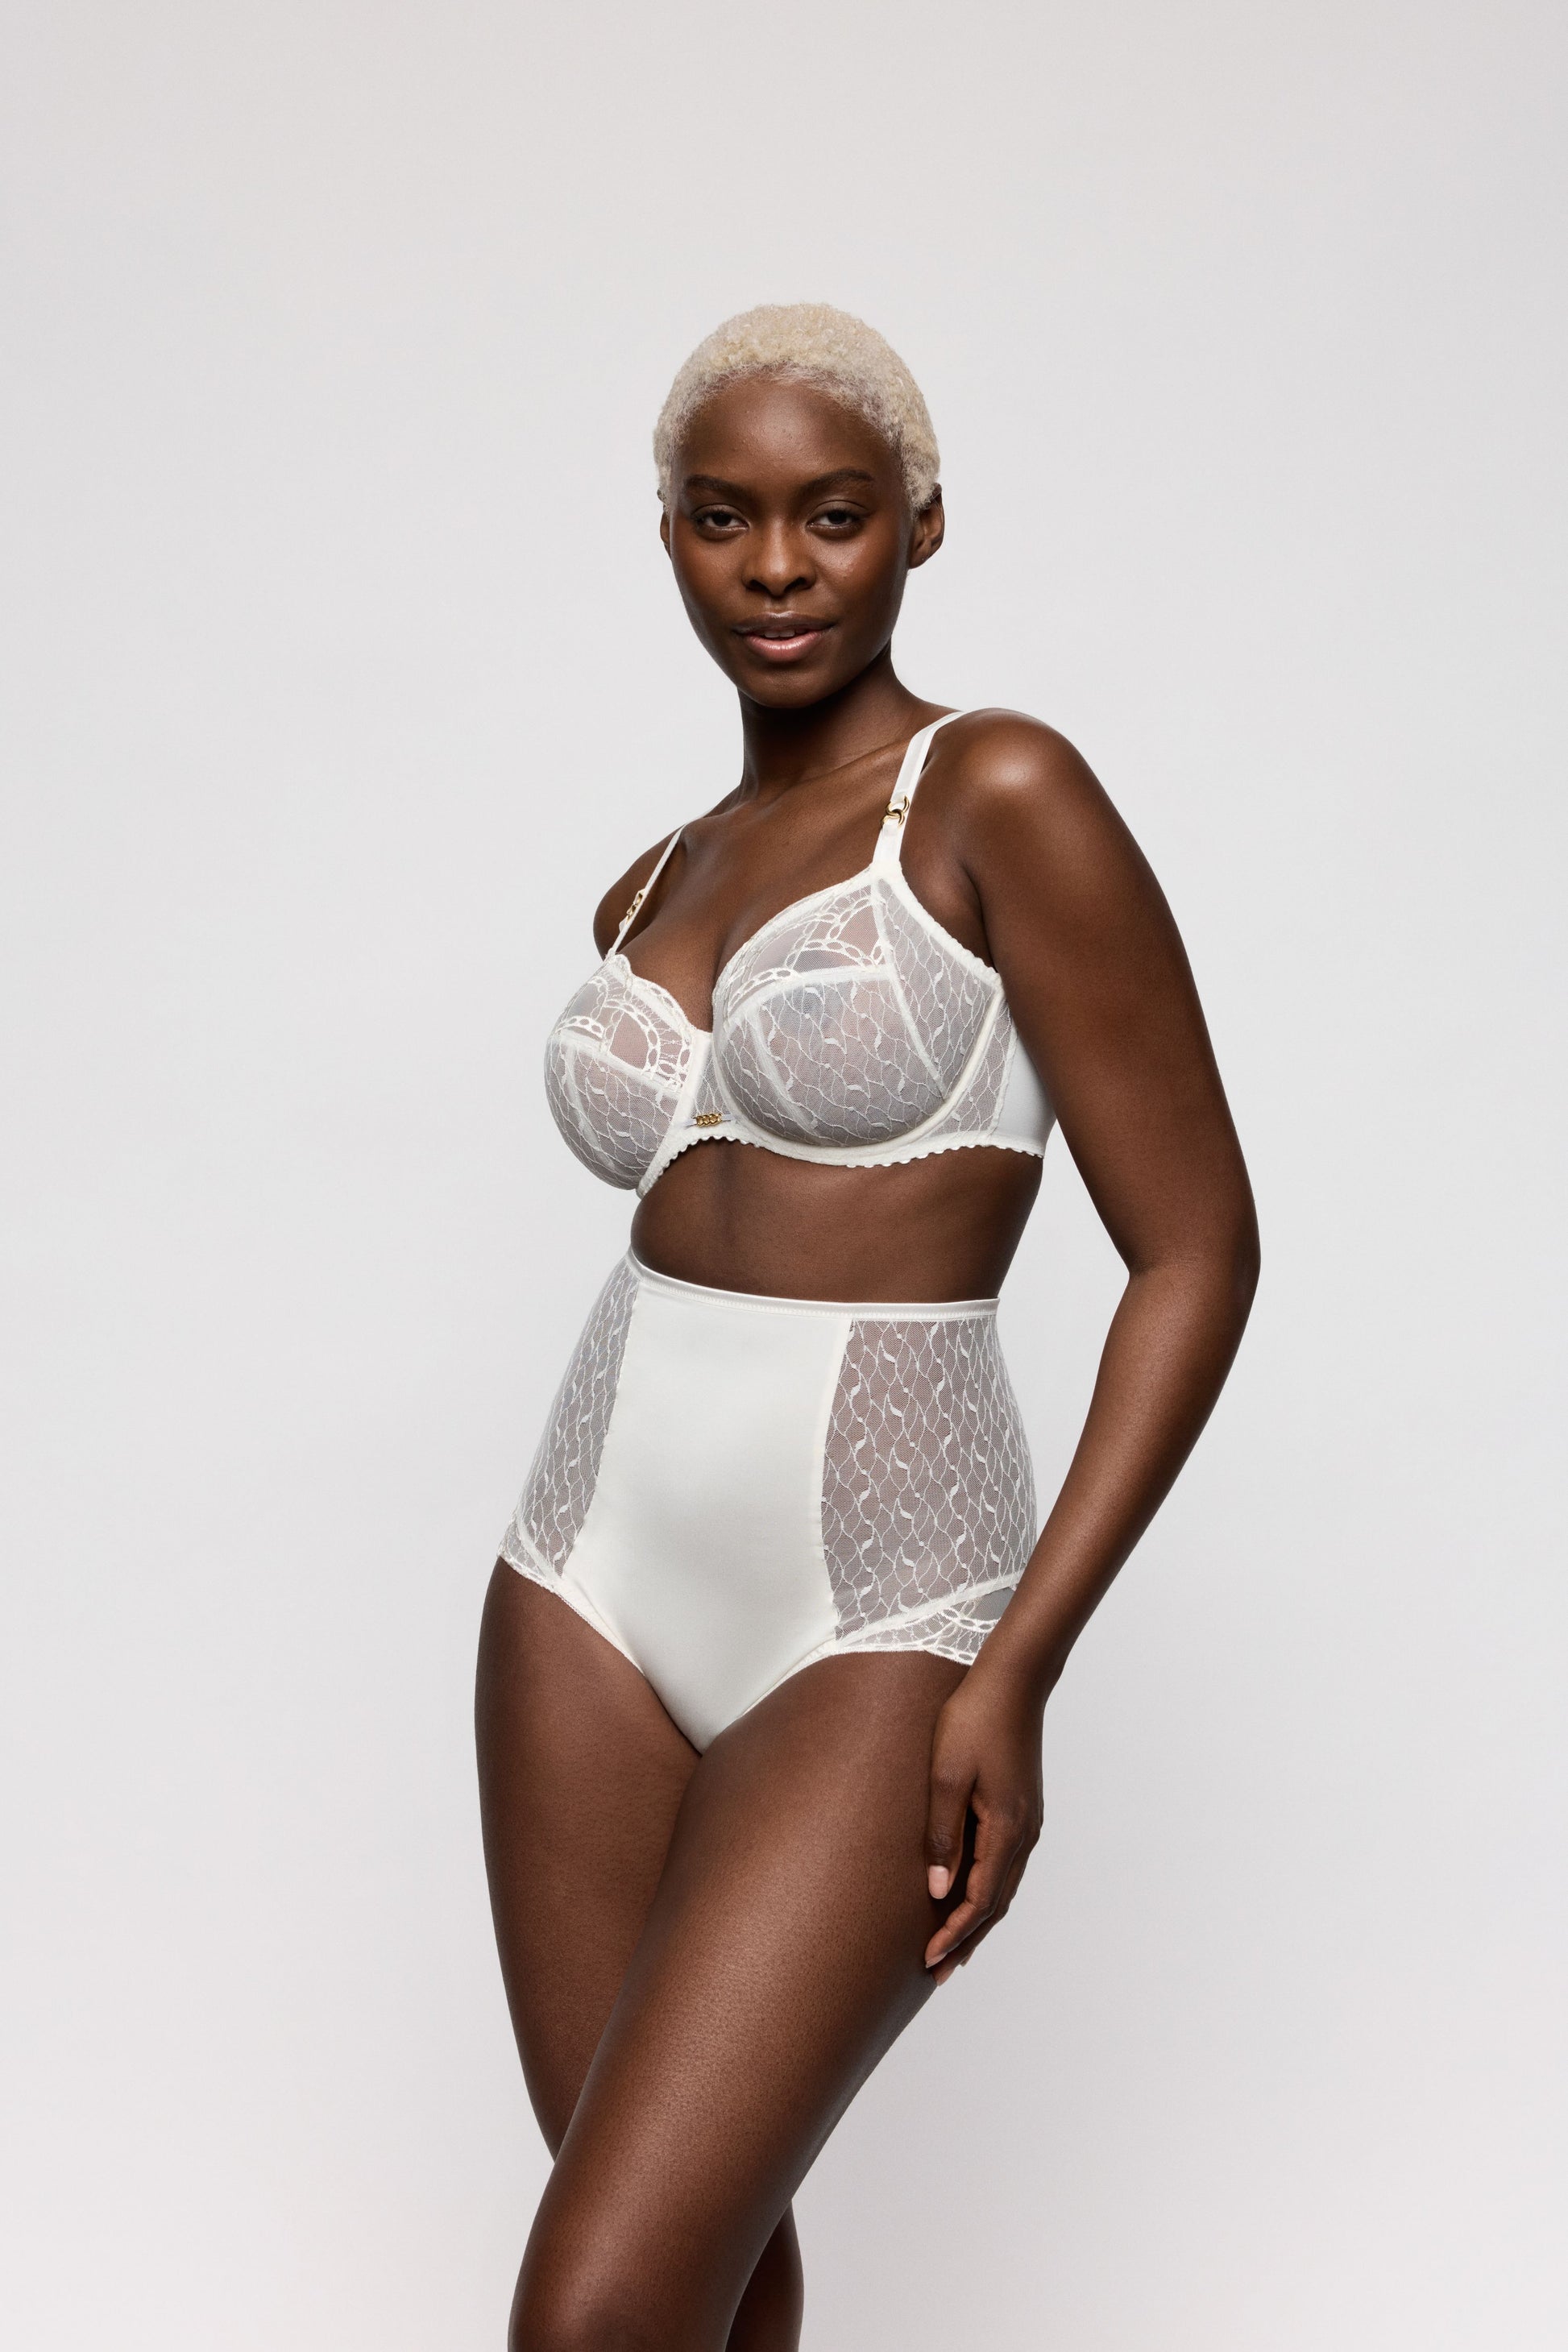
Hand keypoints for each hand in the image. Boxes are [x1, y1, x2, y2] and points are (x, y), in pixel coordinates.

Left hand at [923, 1650, 1047, 1983]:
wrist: (1011, 1680)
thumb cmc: (972, 1719)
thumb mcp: (946, 1776)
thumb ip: (942, 1835)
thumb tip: (937, 1891)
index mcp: (1006, 1828)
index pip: (979, 1900)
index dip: (954, 1934)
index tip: (928, 1960)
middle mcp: (1024, 1833)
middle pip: (996, 1903)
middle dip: (967, 1939)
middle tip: (938, 1972)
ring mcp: (1028, 1821)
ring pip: (1005, 1887)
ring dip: (979, 1920)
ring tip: (953, 1948)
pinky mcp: (1023, 1809)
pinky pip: (1007, 1865)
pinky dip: (989, 1891)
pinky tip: (972, 1896)